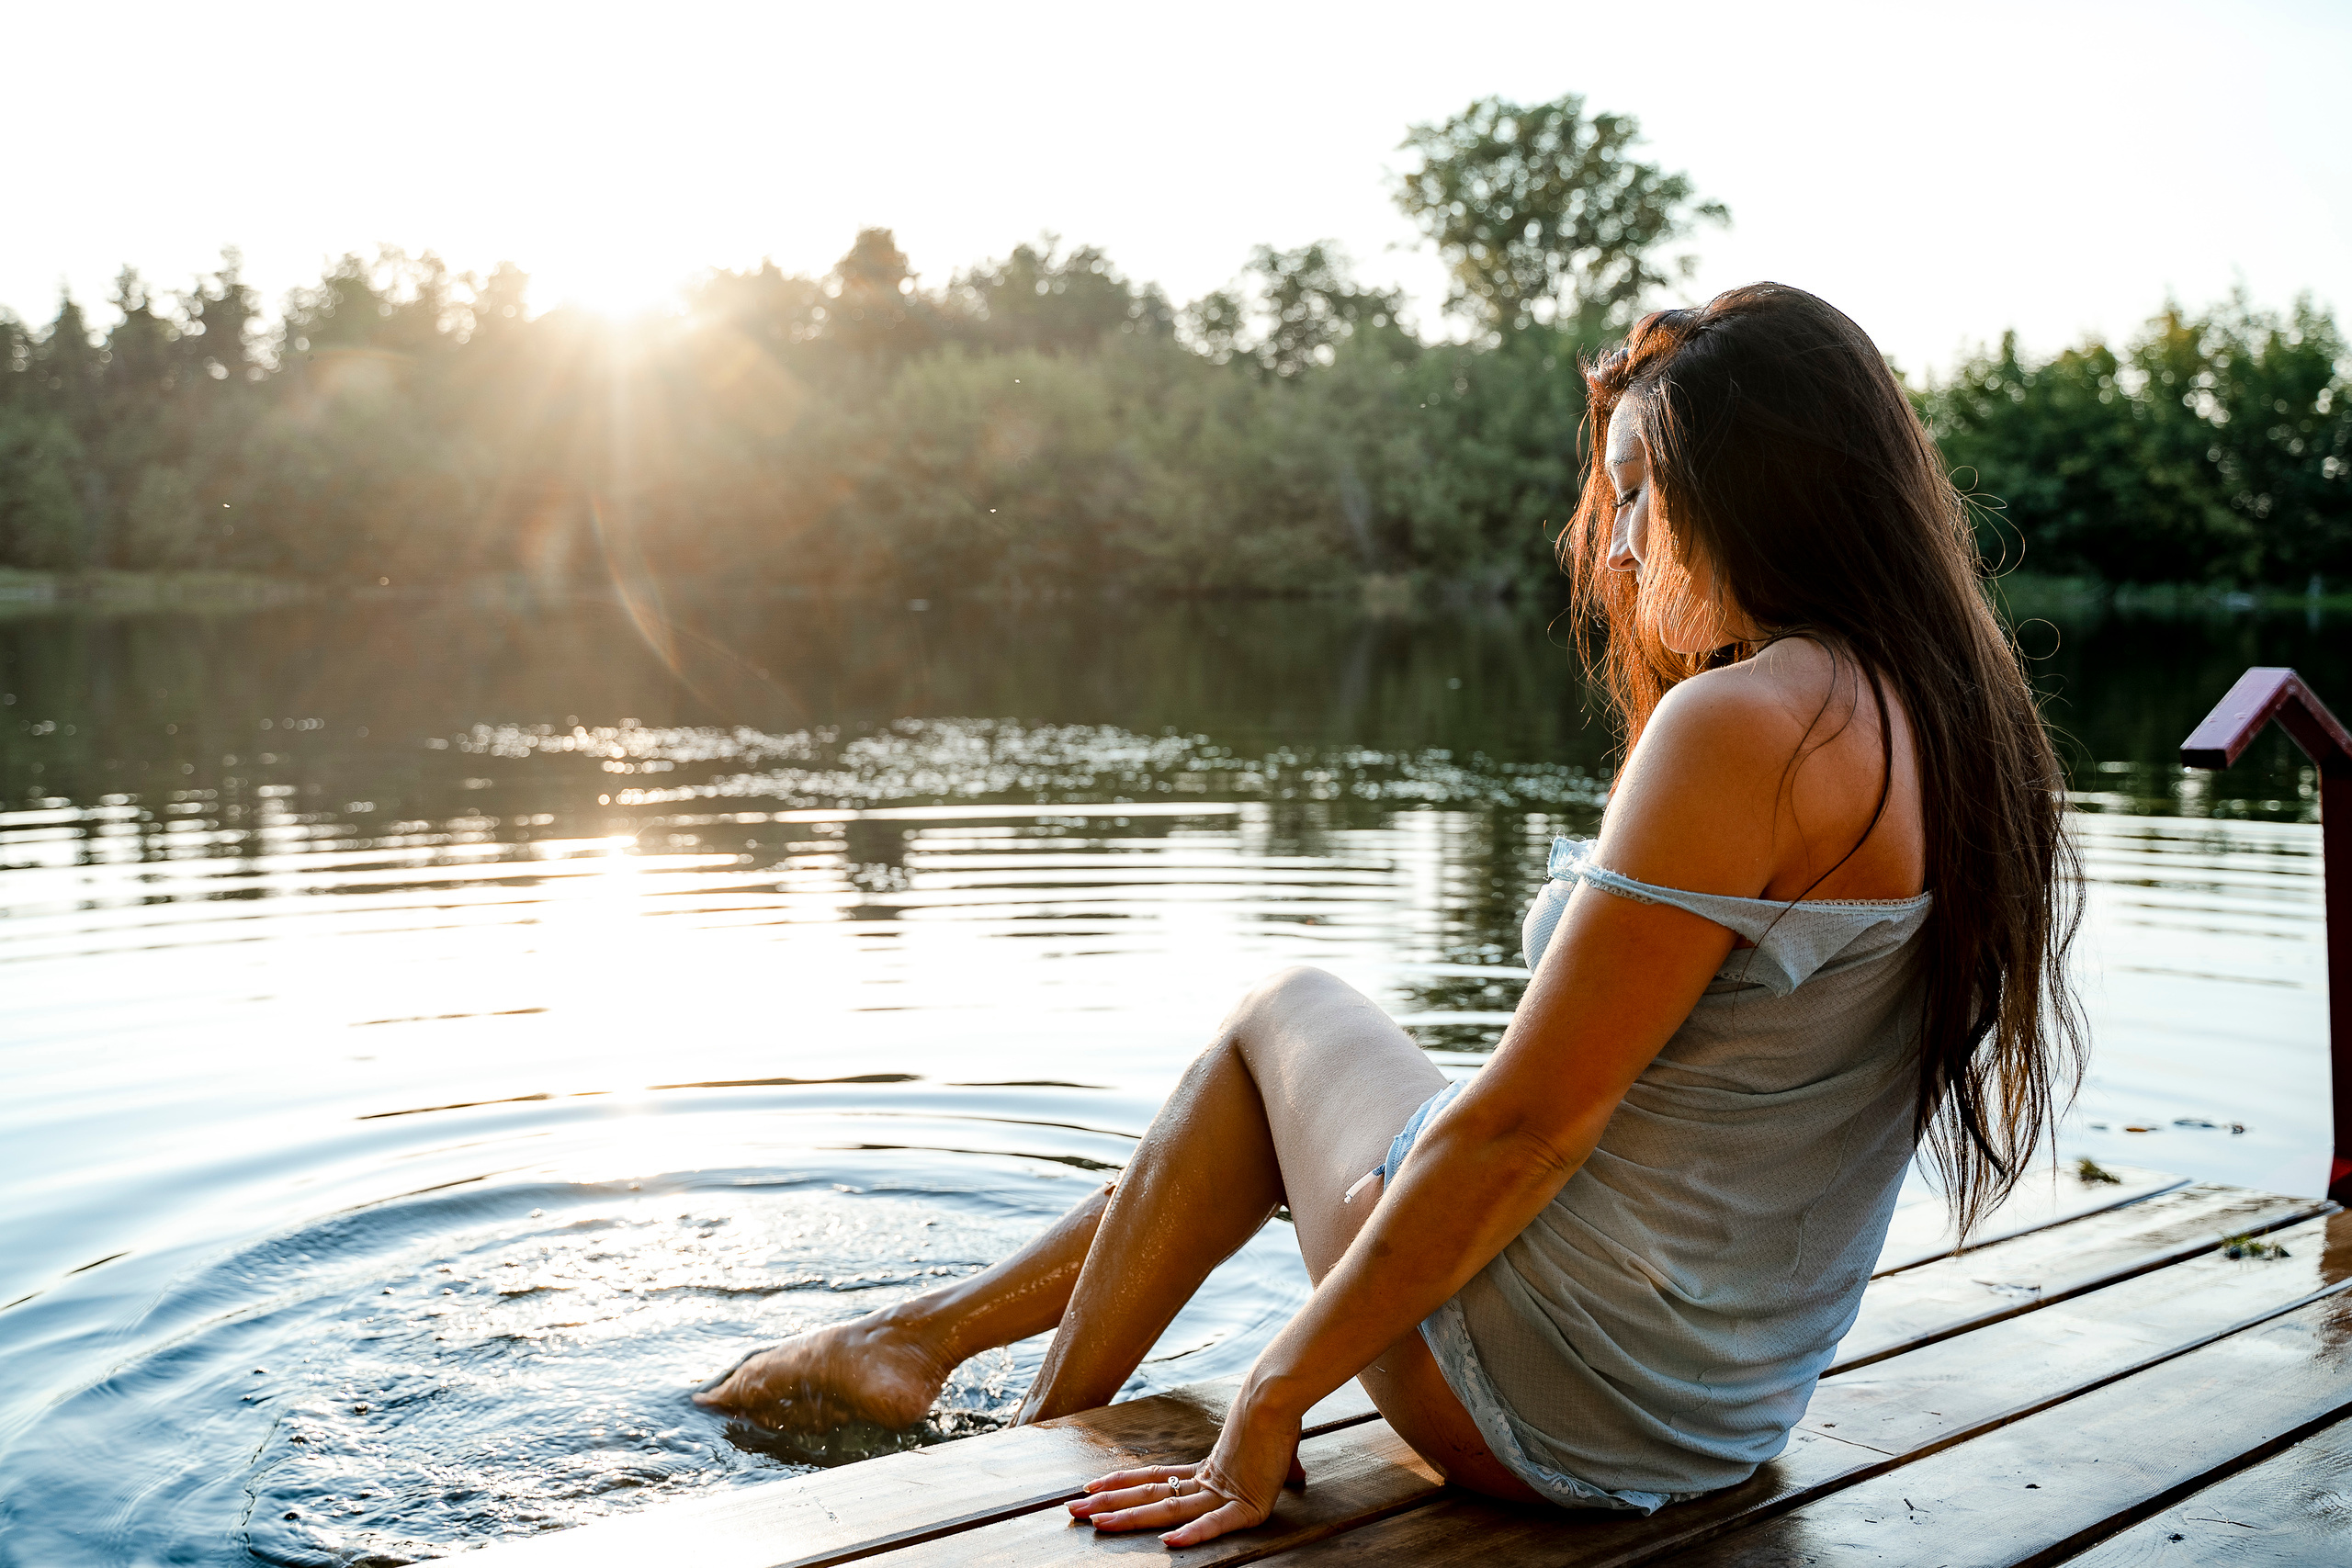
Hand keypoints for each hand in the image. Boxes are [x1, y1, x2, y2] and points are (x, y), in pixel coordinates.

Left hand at [1067, 1395, 1304, 1547]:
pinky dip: (1193, 1534)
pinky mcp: (1247, 1505)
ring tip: (1096, 1523)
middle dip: (1109, 1504)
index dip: (1123, 1485)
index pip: (1156, 1480)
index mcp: (1208, 1471)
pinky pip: (1215, 1524)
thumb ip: (1283, 1471)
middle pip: (1149, 1496)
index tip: (1092, 1486)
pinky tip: (1168, 1544)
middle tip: (1072, 1509)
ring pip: (1167, 1509)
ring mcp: (1223, 1494)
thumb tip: (1298, 1477)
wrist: (1282, 1398)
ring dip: (1129, 1517)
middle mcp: (1207, 1482)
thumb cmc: (1280, 1422)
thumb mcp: (1277, 1456)